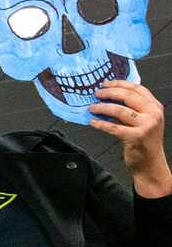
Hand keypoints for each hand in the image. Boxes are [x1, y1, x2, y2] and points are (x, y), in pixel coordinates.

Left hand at [90, 80, 171, 197]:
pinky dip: (101, 123)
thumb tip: (108, 97)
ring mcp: (146, 125)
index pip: (137, 88)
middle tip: (96, 93)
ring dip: (102, 108)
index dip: (119, 83)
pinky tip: (93, 121)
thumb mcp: (144, 121)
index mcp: (155, 107)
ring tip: (92, 107)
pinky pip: (113, 127)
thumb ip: (132, 108)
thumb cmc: (144, 142)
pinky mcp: (136, 137)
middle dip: (109, 93)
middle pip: (128, 96)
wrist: (150, 163)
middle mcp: (153, 114)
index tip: (105, 83)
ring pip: (119, 110)